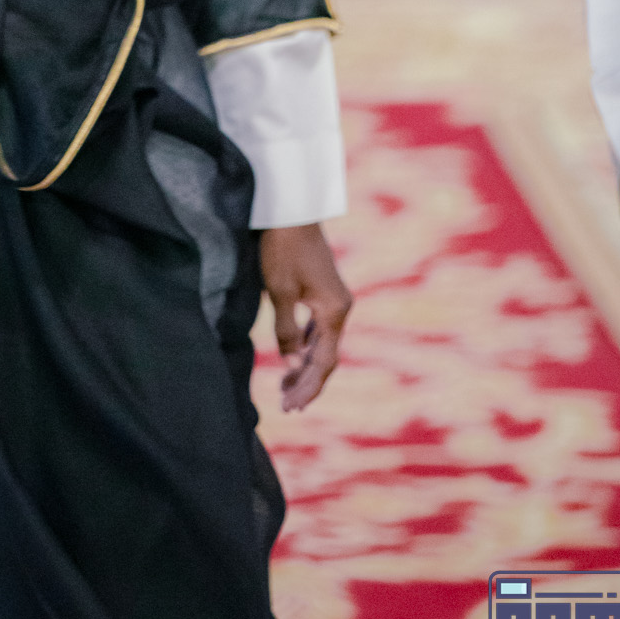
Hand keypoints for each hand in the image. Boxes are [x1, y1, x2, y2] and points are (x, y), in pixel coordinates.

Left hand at [260, 223, 351, 412]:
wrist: (291, 212)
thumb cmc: (282, 249)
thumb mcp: (279, 292)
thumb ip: (286, 331)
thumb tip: (290, 365)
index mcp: (334, 311)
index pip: (324, 362)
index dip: (307, 386)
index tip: (290, 406)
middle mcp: (340, 308)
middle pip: (327, 356)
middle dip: (307, 382)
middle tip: (286, 405)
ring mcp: (334, 300)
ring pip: (323, 344)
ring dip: (306, 366)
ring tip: (286, 388)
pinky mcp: (325, 292)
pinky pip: (319, 329)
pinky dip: (306, 347)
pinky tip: (294, 358)